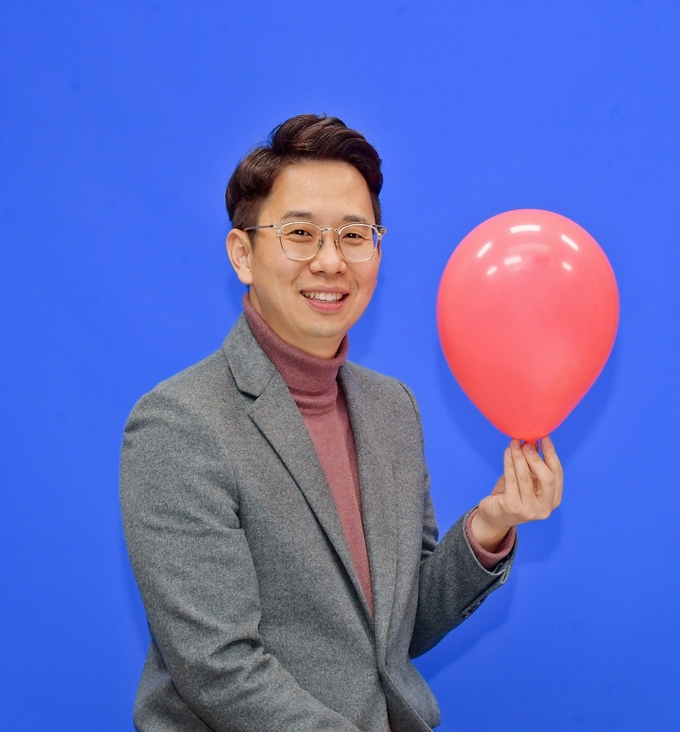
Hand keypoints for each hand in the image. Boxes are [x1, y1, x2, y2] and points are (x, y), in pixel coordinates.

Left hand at [471, 435, 562, 551]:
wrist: (495, 517)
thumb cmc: (512, 495)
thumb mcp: (526, 480)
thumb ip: (532, 464)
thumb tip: (534, 442)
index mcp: (553, 499)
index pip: (557, 474)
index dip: (551, 454)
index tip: (545, 438)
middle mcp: (545, 507)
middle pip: (546, 478)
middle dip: (536, 458)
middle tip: (526, 443)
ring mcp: (529, 509)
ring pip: (526, 477)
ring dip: (519, 457)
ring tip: (514, 443)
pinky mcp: (512, 507)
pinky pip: (511, 480)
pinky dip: (509, 463)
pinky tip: (507, 452)